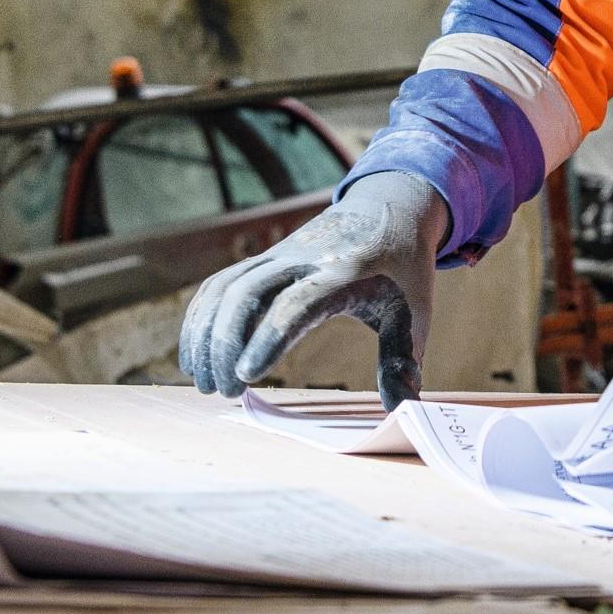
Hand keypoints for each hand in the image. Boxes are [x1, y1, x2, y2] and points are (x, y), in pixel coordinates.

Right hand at [176, 171, 447, 409]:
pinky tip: (197, 355)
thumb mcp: (415, 309)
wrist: (388, 205)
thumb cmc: (403, 267)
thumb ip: (403, 357)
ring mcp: (278, 254)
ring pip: (225, 287)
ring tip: (205, 383)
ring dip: (206, 334)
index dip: (268, 338)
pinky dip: (201, 317)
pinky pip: (221, 283)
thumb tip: (400, 408)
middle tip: (223, 391)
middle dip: (225, 343)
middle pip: (246, 293)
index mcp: (344, 272)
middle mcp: (302, 259)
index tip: (247, 376)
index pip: (296, 303)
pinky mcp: (264, 258)